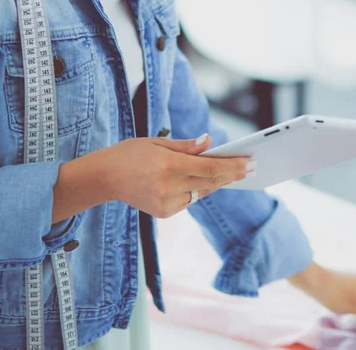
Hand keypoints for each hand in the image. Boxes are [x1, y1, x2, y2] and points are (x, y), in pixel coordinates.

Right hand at [105, 134, 253, 218]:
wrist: (103, 178)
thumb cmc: (130, 153)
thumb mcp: (158, 141)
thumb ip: (186, 146)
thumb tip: (210, 142)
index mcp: (169, 165)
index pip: (210, 168)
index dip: (233, 166)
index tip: (250, 162)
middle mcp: (169, 187)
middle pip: (211, 182)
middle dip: (232, 174)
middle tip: (251, 167)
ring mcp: (166, 203)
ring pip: (202, 193)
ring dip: (218, 182)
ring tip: (235, 172)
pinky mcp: (163, 213)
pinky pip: (190, 200)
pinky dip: (199, 190)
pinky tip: (207, 181)